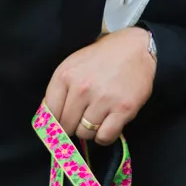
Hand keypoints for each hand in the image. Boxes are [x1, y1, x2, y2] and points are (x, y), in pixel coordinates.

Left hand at [43, 27, 155, 145]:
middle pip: (66, 126)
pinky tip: (107, 126)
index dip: (54, 122)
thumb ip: (59, 90)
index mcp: (65, 75)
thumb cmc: (102, 58)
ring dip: (89, 131)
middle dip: (72, 126)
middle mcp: (82, 88)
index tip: (61, 124)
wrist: (135, 48)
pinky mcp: (123, 109)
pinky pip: (105, 137)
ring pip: (85, 133)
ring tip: (97, 118)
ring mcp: (103, 99)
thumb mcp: (73, 65)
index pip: (49, 113)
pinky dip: (105, 137)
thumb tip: (49, 121)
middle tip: (82, 119)